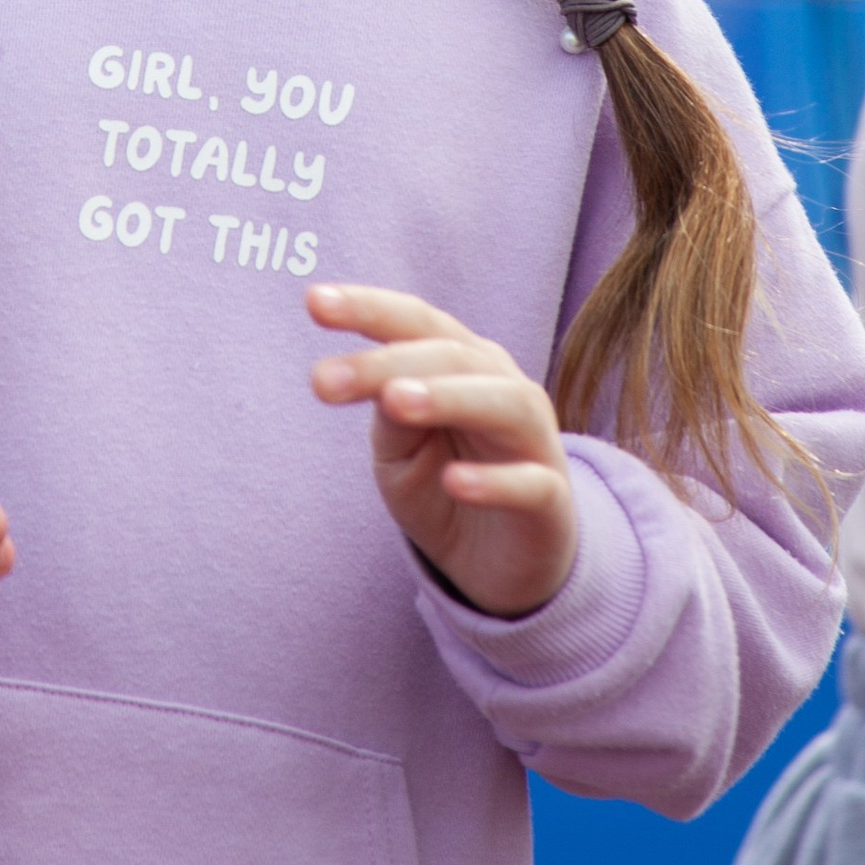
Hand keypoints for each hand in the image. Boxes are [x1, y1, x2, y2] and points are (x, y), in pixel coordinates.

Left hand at [308, 283, 575, 618]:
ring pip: (501, 402)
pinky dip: (495, 481)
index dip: (367, 307)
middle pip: (449, 355)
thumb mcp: (400, 451)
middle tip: (322, 382)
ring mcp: (534, 440)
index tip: (313, 302)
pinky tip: (454, 482)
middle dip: (385, 363)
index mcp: (461, 362)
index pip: (415, 322)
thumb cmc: (443, 486)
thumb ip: (392, 415)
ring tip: (395, 400)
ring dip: (447, 396)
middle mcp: (503, 386)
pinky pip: (532, 484)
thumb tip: (383, 387)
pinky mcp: (552, 501)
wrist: (499, 562)